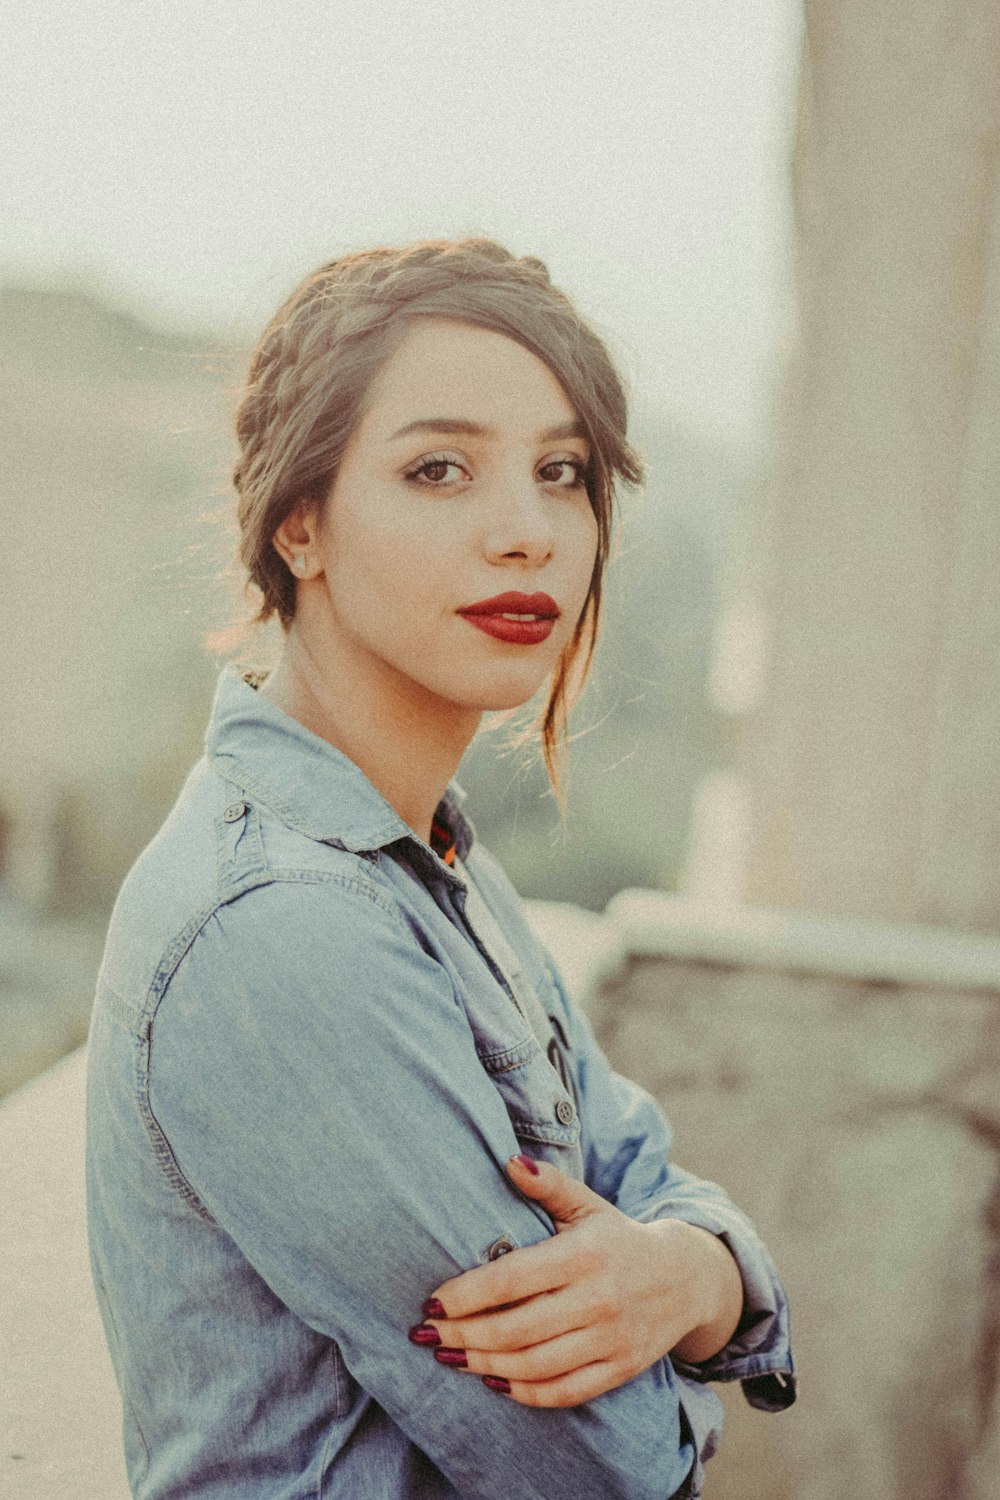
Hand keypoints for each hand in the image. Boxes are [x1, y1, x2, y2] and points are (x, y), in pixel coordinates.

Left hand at [410, 1154, 743, 1407]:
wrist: (686, 1278)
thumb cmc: (619, 1237)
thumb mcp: (588, 1204)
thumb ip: (549, 1184)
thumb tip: (509, 1162)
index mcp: (585, 1254)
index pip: (512, 1280)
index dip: (467, 1295)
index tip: (432, 1303)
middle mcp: (599, 1298)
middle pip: (516, 1328)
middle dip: (464, 1336)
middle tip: (427, 1335)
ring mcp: (612, 1338)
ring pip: (535, 1364)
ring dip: (485, 1365)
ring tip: (451, 1358)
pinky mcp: (620, 1369)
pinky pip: (565, 1391)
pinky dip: (525, 1392)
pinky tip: (495, 1381)